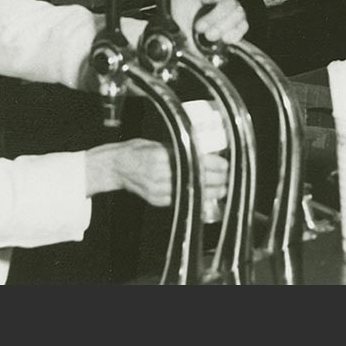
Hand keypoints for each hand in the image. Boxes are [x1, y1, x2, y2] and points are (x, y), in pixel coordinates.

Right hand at [86, 139, 229, 206]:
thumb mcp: (158, 144)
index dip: (214, 165)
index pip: (194, 162)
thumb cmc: (136, 150)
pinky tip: (207, 198)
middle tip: (229, 175)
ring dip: (210, 191)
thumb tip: (203, 149)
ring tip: (224, 188)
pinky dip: (196, 200)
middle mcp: (160, 174)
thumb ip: (178, 148)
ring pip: (191, 191)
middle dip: (217, 179)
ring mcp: (158, 190)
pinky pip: (181, 201)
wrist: (115, 166)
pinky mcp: (157, 200)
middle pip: (196, 178)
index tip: (226, 163)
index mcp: (161, 156)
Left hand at [171, 0, 248, 46]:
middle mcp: (224, 1)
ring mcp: (231, 16)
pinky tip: (221, 37)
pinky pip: (243, 28)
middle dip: (213, 17)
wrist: (179, 40)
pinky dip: (232, 34)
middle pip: (233, 3)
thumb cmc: (178, 17)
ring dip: (220, 28)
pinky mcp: (235, 30)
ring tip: (206, 34)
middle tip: (199, 24)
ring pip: (238, 16)